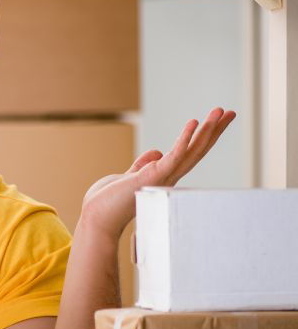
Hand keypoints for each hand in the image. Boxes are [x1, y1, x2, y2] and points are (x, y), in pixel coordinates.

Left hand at [78, 107, 236, 238]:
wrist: (98, 217)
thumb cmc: (110, 201)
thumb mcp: (130, 175)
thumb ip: (144, 164)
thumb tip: (156, 151)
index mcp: (165, 175)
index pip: (189, 152)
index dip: (204, 136)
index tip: (217, 120)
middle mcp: (169, 177)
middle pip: (198, 150)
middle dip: (214, 131)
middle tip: (231, 112)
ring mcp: (163, 177)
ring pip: (191, 150)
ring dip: (207, 130)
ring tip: (220, 112)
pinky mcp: (153, 176)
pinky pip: (174, 155)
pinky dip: (185, 139)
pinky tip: (194, 122)